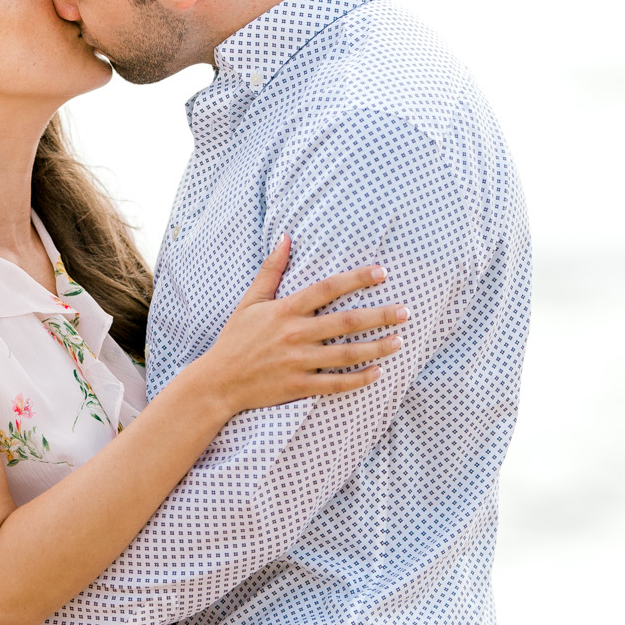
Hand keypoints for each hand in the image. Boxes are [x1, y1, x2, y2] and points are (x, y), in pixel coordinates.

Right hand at [201, 237, 407, 414]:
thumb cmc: (235, 339)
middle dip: (380, 316)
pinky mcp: (299, 386)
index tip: (382, 273)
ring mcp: (298, 362)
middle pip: (346, 322)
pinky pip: (335, 384)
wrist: (218, 382)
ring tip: (400, 341)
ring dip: (377, 348)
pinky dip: (358, 380)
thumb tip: (287, 237)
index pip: (327, 289)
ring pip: (347, 354)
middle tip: (406, 311)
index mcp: (285, 310)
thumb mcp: (250, 301)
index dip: (356, 279)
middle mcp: (295, 334)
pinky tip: (377, 372)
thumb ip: (271, 270)